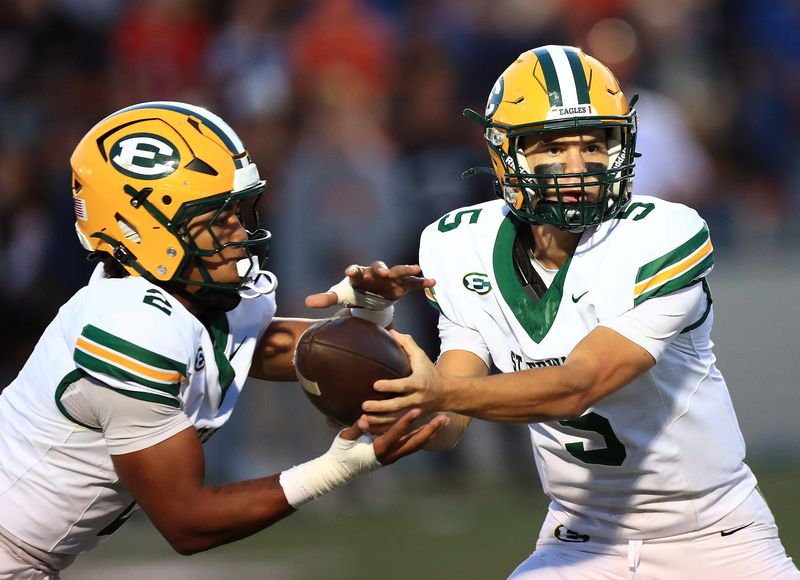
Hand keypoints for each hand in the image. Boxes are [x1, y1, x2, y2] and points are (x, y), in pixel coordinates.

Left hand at [305, 261, 435, 308]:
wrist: (369, 297)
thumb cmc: (353, 293)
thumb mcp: (339, 296)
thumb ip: (325, 298)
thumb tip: (306, 302)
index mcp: (359, 275)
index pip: (355, 271)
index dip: (353, 270)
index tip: (349, 271)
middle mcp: (376, 273)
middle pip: (378, 267)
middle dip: (381, 268)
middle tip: (383, 272)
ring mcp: (390, 278)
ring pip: (399, 270)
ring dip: (405, 269)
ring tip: (416, 268)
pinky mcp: (401, 285)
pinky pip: (413, 282)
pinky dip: (422, 281)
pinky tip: (433, 282)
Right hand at [339, 409, 448, 465]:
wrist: (339, 471)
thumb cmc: (340, 453)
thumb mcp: (345, 439)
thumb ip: (355, 429)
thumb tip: (363, 419)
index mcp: (378, 450)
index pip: (395, 434)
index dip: (406, 422)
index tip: (416, 409)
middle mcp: (389, 455)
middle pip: (414, 443)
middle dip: (430, 430)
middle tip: (444, 418)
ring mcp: (392, 457)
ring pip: (416, 445)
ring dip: (430, 433)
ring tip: (443, 421)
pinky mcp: (393, 456)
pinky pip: (411, 446)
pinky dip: (422, 436)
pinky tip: (431, 428)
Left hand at [360, 331, 446, 427]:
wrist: (447, 394)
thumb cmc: (430, 372)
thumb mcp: (422, 357)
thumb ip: (407, 344)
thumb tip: (391, 331)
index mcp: (419, 383)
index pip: (404, 386)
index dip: (390, 386)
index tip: (375, 385)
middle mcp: (417, 399)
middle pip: (398, 406)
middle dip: (381, 407)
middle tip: (364, 405)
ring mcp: (414, 412)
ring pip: (395, 420)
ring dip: (379, 421)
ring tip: (362, 419)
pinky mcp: (411, 420)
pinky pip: (396, 426)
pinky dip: (382, 428)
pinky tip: (368, 427)